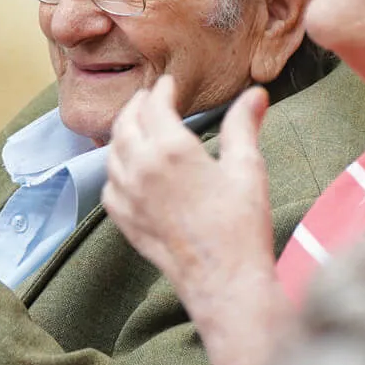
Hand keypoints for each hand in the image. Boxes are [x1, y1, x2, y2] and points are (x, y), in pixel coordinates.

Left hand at [103, 77, 276, 318]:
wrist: (224, 280)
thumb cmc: (241, 225)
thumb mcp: (247, 168)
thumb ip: (243, 125)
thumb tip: (255, 94)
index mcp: (171, 149)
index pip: (155, 104)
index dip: (162, 90)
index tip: (168, 84)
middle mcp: (141, 168)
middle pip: (126, 123)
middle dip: (137, 105)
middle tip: (148, 98)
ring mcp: (127, 195)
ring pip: (112, 151)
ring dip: (123, 133)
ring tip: (137, 127)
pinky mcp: (124, 219)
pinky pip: (109, 184)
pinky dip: (116, 169)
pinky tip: (128, 169)